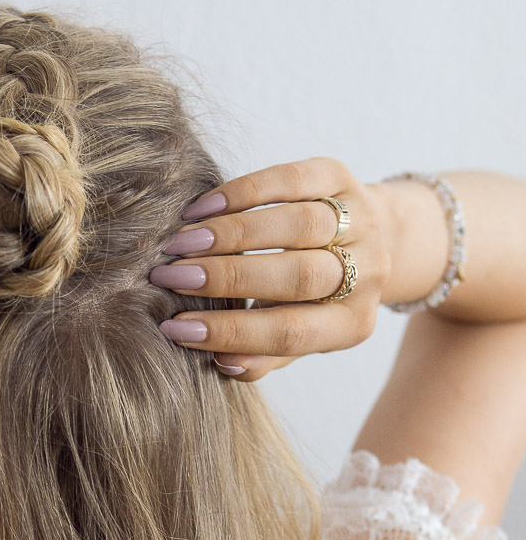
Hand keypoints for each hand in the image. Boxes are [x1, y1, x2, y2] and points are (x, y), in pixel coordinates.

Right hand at [150, 157, 392, 380]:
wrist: (367, 235)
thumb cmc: (312, 297)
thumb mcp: (296, 336)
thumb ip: (264, 356)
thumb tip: (224, 362)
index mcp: (352, 323)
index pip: (290, 333)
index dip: (231, 332)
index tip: (176, 329)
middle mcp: (366, 273)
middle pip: (299, 277)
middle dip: (229, 277)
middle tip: (172, 277)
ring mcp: (360, 222)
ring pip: (298, 225)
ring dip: (231, 234)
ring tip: (181, 243)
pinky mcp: (341, 177)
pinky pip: (291, 181)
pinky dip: (243, 193)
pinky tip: (202, 209)